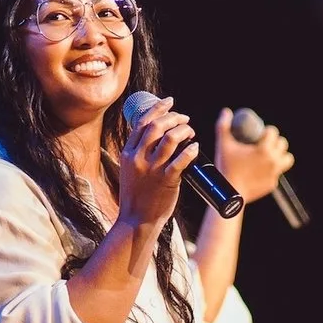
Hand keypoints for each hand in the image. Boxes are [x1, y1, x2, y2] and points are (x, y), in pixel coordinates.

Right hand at [118, 96, 196, 227]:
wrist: (136, 221)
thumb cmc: (136, 196)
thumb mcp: (130, 170)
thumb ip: (139, 154)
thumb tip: (157, 137)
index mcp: (128, 153)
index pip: (142, 122)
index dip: (158, 108)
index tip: (170, 101)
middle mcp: (138, 158)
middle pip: (157, 126)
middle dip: (174, 117)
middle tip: (185, 119)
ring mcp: (152, 169)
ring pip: (170, 139)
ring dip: (183, 130)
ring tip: (190, 132)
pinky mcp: (166, 181)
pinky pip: (181, 160)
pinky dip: (190, 150)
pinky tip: (195, 147)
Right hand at [213, 109, 294, 206]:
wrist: (230, 195)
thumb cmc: (226, 167)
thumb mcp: (223, 144)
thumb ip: (223, 126)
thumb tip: (226, 111)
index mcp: (264, 149)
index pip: (273, 132)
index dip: (268, 130)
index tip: (260, 133)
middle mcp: (273, 160)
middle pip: (282, 144)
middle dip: (275, 141)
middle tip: (264, 143)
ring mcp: (274, 173)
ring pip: (287, 159)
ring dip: (280, 155)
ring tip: (270, 155)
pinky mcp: (272, 184)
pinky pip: (277, 173)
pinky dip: (271, 170)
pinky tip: (262, 169)